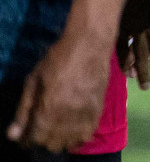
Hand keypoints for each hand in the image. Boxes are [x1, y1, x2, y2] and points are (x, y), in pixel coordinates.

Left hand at [7, 22, 111, 151]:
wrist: (89, 44)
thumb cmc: (57, 59)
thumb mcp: (33, 82)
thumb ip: (23, 110)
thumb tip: (13, 135)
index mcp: (48, 108)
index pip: (35, 138)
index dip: (27, 139)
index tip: (25, 135)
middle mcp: (68, 116)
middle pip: (52, 143)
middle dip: (43, 140)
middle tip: (39, 130)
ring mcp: (85, 114)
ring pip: (70, 141)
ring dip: (60, 140)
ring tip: (55, 131)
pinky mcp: (98, 109)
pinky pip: (87, 133)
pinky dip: (78, 136)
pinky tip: (72, 129)